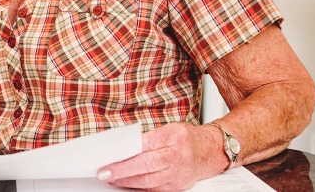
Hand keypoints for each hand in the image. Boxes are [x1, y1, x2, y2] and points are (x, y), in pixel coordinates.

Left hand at [98, 123, 229, 190]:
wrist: (210, 151)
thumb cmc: (186, 138)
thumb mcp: (168, 129)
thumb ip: (146, 138)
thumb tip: (121, 148)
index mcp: (173, 137)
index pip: (144, 146)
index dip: (125, 153)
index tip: (108, 158)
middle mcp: (178, 156)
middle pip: (146, 165)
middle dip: (122, 171)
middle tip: (104, 173)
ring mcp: (179, 174)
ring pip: (149, 181)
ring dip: (126, 181)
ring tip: (111, 178)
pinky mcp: (178, 186)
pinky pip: (154, 189)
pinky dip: (138, 187)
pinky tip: (126, 184)